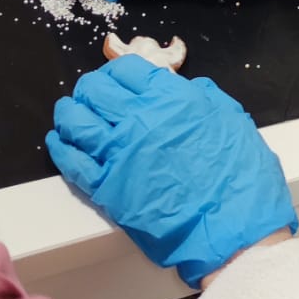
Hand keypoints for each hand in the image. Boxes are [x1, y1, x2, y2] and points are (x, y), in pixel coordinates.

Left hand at [47, 56, 296, 287]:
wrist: (234, 228)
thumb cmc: (240, 177)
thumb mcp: (231, 119)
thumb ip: (205, 98)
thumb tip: (187, 89)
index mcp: (170, 98)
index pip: (126, 70)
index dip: (116, 73)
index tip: (114, 81)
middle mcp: (139, 119)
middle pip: (95, 91)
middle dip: (90, 90)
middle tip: (90, 97)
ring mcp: (119, 154)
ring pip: (76, 122)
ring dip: (69, 114)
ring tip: (69, 114)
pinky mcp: (107, 189)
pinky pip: (71, 162)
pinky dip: (60, 148)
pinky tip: (58, 142)